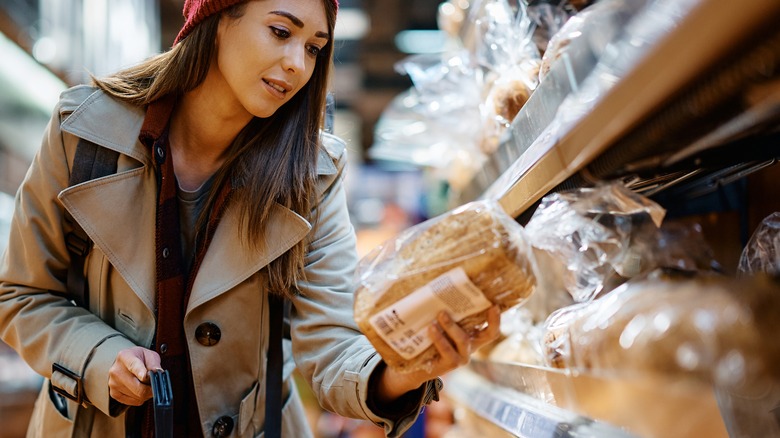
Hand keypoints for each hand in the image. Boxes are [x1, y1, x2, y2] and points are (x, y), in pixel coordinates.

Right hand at [108, 347, 160, 405]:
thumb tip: (157, 372)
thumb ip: (154, 364)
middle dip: (152, 388)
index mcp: (125, 356)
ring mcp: (113, 383)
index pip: (133, 366)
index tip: (145, 377)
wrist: (125, 363)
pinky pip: (134, 402)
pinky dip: (141, 398)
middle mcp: (116, 370)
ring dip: (147, 394)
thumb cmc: (139, 358)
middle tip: (156, 385)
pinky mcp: (114, 394)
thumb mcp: (149, 355)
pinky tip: (141, 390)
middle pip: (138, 387)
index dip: (140, 372)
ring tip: (147, 385)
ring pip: (138, 396)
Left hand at [375, 305, 500, 402]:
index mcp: (473, 337)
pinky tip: (431, 329)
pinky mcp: (450, 365)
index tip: (494, 305)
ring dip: (452, 326)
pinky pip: (447, 351)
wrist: (415, 364)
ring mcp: (462, 358)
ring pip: (463, 340)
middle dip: (486, 318)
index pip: (492, 331)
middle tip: (469, 302)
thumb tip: (441, 286)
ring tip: (440, 314)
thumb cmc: (429, 338)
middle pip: (487, 335)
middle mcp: (471, 348)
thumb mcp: (440, 325)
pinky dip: (439, 339)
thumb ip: (446, 312)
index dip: (496, 320)